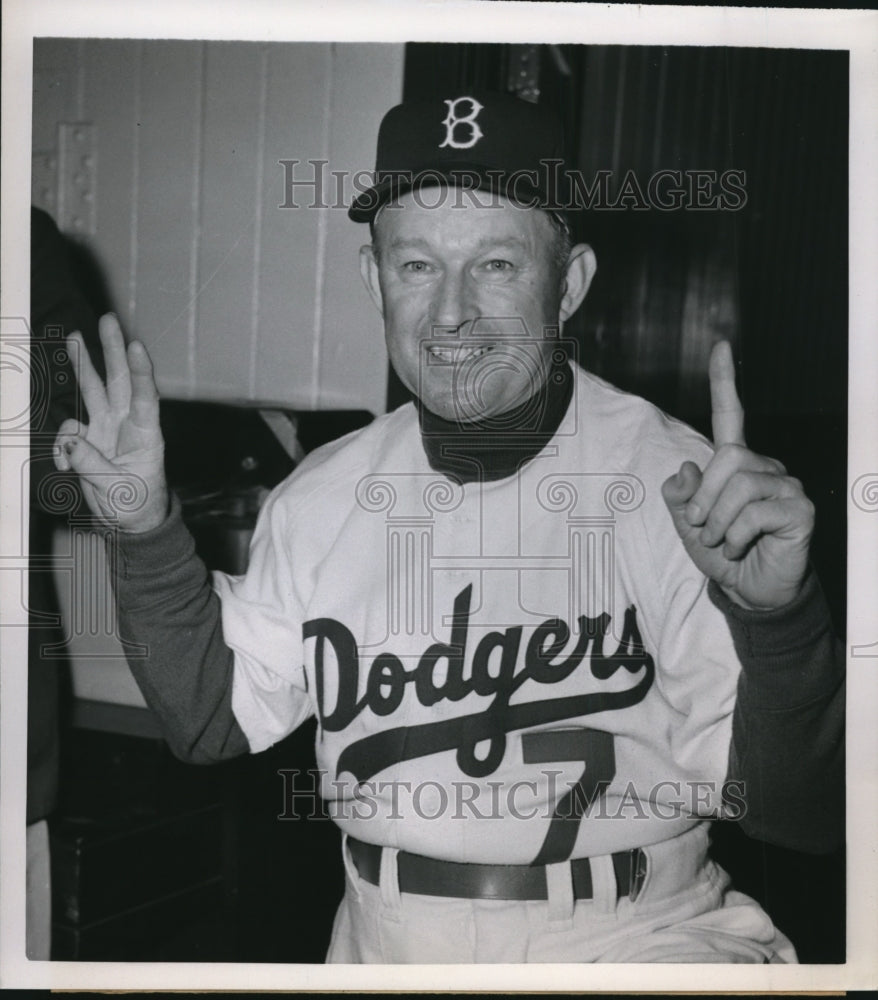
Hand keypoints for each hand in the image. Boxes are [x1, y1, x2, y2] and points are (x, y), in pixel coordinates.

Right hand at [54, 313, 168, 532]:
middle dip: (112, 350)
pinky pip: (69, 431)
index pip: (145, 397)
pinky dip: (61, 444)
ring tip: (74, 338)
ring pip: (94, 391)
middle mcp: (127, 425)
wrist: (129, 524)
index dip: (141, 372)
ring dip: (84, 365)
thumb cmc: (136, 506)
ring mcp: (107, 429)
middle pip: (119, 381)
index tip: (136, 346)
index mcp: (146, 434)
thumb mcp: (118, 489)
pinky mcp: (90, 440)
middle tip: (109, 320)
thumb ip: (93, 465)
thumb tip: (71, 443)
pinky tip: (64, 465)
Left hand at [661, 341, 813, 609]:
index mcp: (736, 464)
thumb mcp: (687, 525)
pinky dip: (736, 534)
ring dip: (718, 520)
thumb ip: (680, 496)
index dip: (724, 381)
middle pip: (729, 455)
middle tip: (701, 527)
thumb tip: (684, 469)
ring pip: (740, 484)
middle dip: (704, 496)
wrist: (748, 591)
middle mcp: (765, 467)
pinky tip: (741, 546)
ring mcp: (786, 486)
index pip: (732, 414)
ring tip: (721, 540)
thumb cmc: (723, 553)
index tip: (720, 346)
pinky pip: (755, 512)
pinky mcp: (800, 510)